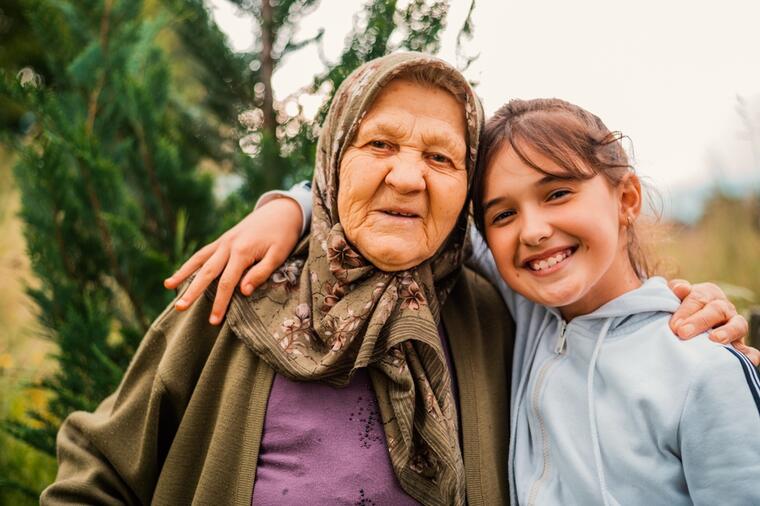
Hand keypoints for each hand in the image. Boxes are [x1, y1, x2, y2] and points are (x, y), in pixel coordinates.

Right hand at [163, 197, 302, 324]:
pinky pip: (203, 253)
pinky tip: (181, 273)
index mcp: (242, 251)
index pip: (227, 283)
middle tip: (179, 308)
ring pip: (199, 260)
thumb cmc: (284, 235)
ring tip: (168, 286)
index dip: (220, 303)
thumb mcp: (279, 254)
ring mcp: (223, 241)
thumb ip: (261, 273)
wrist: (282, 210)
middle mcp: (228, 246)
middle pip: (207, 272)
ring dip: (183, 274)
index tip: (214, 321)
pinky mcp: (223, 240)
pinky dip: (191, 263)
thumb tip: (243, 291)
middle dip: (193, 292)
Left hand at [668, 279, 758, 365]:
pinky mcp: (738, 343)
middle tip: (683, 333)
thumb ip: (676, 289)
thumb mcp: (675, 295)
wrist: (687, 323)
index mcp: (707, 293)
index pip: (698, 298)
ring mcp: (733, 325)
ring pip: (737, 325)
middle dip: (699, 322)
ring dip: (728, 332)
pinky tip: (750, 359)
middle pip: (716, 310)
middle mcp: (723, 307)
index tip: (674, 325)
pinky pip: (746, 348)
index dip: (685, 311)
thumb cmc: (678, 308)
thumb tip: (681, 289)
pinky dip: (749, 353)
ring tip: (715, 339)